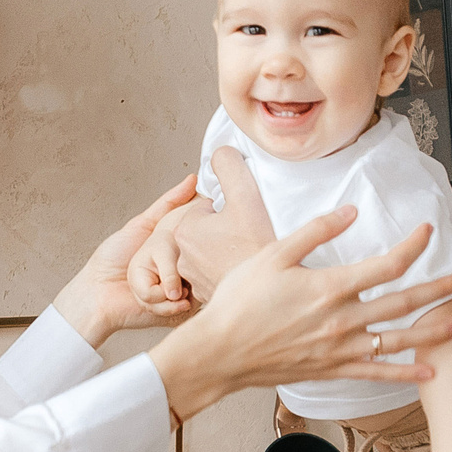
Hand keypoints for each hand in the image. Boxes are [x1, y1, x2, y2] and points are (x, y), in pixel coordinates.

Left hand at [52, 175, 196, 346]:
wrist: (97, 294)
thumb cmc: (112, 261)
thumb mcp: (141, 224)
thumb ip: (168, 204)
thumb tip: (192, 180)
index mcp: (179, 248)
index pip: (203, 236)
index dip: (202, 231)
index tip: (198, 227)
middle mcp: (186, 268)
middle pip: (203, 258)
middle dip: (183, 258)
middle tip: (163, 260)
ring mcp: (187, 291)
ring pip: (199, 281)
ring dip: (176, 280)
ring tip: (158, 281)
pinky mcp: (181, 311)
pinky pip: (190, 304)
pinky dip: (171, 300)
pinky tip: (158, 297)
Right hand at [147, 209, 451, 419]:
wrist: (219, 353)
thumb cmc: (240, 302)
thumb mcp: (274, 255)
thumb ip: (316, 231)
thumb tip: (352, 212)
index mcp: (330, 288)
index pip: (387, 264)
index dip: (414, 245)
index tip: (428, 231)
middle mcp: (342, 320)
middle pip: (403, 302)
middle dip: (438, 288)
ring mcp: (340, 349)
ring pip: (398, 340)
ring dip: (432, 332)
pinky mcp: (333, 370)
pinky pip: (377, 373)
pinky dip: (405, 373)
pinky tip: (428, 372)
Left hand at [172, 146, 275, 298]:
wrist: (268, 296)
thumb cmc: (255, 248)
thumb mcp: (244, 194)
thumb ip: (229, 165)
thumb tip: (220, 153)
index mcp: (184, 230)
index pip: (209, 206)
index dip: (231, 208)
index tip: (244, 218)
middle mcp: (182, 257)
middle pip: (212, 230)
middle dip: (230, 230)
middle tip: (250, 235)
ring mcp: (195, 281)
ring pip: (217, 254)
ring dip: (232, 252)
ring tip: (250, 255)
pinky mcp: (209, 298)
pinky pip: (222, 276)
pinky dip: (235, 272)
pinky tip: (249, 272)